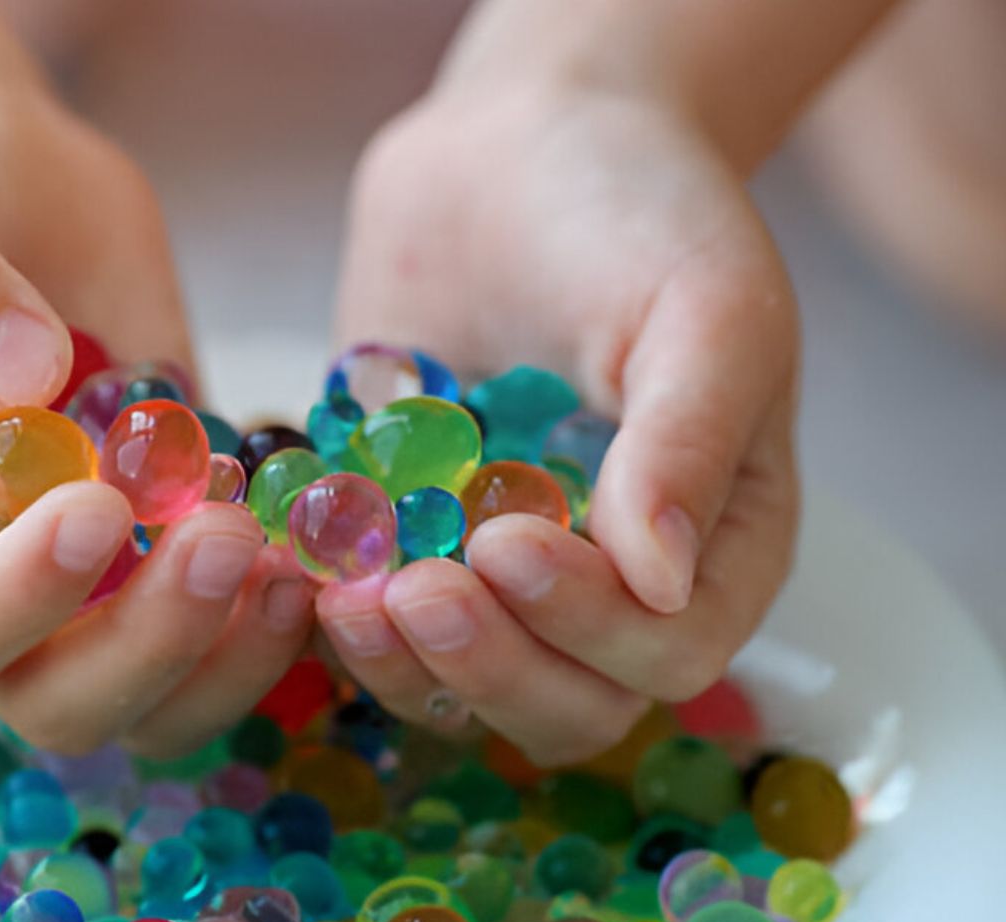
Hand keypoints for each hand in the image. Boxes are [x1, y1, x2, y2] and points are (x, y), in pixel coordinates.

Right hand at [0, 70, 313, 755]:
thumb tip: (22, 380)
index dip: (14, 604)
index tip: (96, 506)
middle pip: (55, 701)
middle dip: (149, 644)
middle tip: (225, 537)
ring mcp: (84, 573)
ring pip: (156, 699)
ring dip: (230, 656)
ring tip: (288, 558)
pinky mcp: (170, 534)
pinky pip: (228, 630)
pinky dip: (281, 612)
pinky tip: (323, 534)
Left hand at [321, 84, 800, 764]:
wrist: (523, 135)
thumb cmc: (640, 208)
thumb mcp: (703, 304)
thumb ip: (690, 441)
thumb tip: (659, 584)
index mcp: (715, 543)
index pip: (669, 650)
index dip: (589, 627)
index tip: (508, 543)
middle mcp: (612, 581)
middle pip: (565, 702)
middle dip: (487, 666)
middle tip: (411, 593)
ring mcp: (500, 571)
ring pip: (460, 685)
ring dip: (399, 662)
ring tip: (341, 594)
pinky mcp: (408, 538)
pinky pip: (372, 620)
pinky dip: (329, 614)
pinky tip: (290, 563)